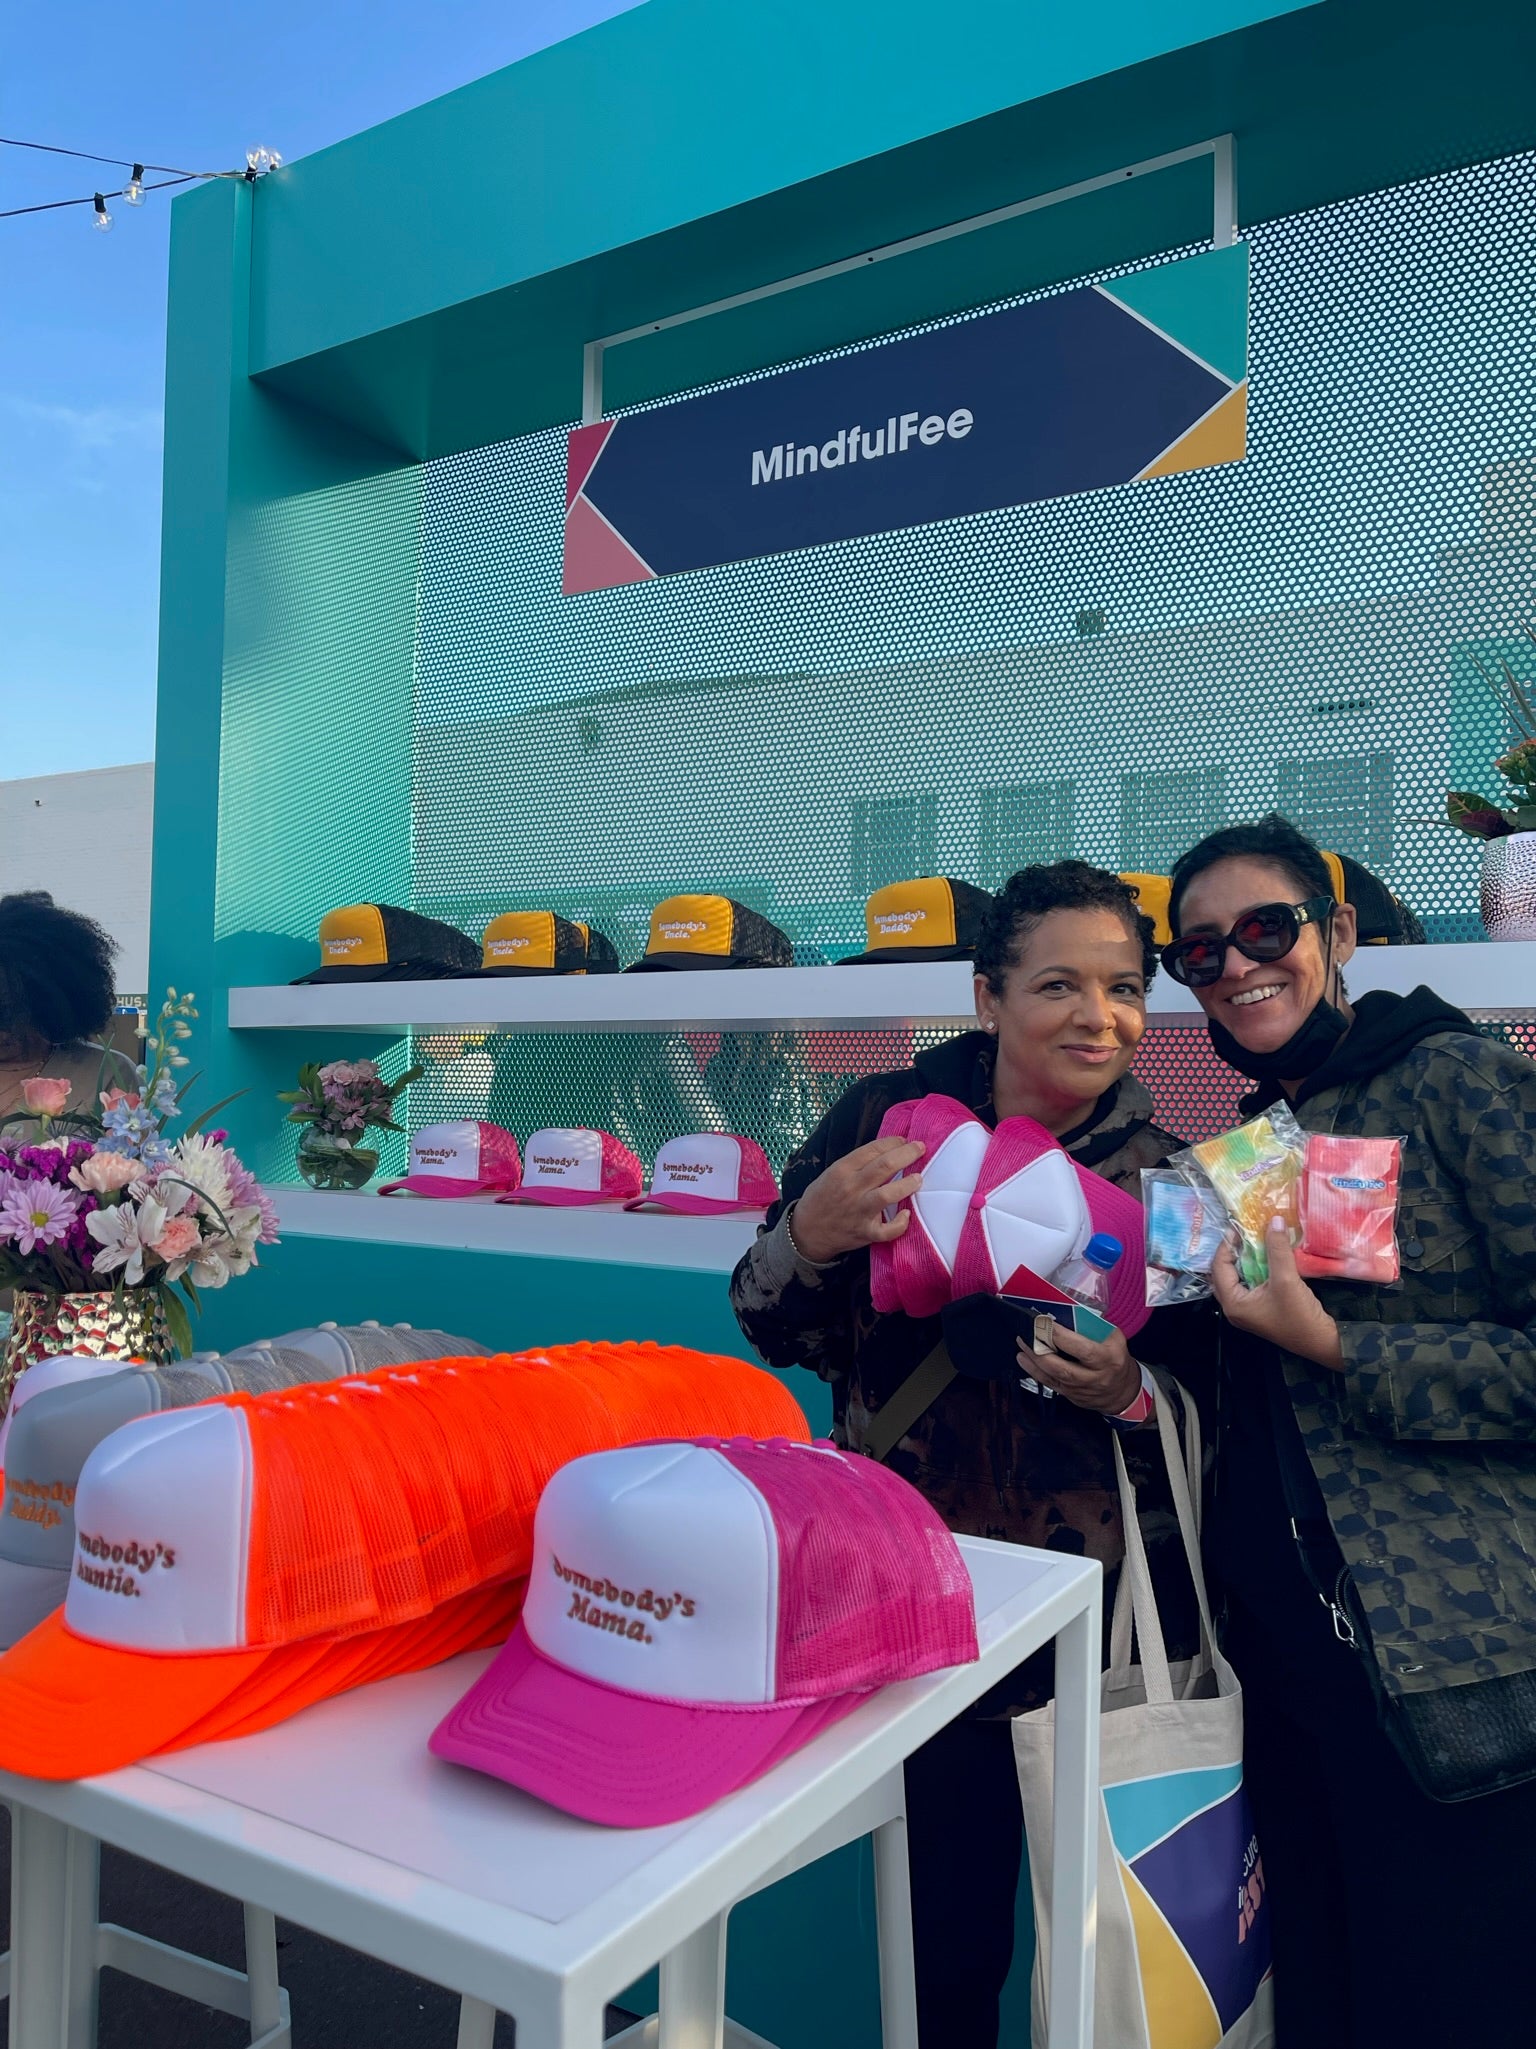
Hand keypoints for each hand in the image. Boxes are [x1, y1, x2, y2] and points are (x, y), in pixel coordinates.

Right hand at [788, 1138, 925, 1263]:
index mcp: (842, 1170)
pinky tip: (906, 1214)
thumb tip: (887, 1151)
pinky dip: (900, 1223)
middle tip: (920, 1148)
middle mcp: (851, 1188)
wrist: (807, 1231)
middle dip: (907, 1154)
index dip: (893, 1142)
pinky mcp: (865, 1232)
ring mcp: (859, 1211)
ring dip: (908, 1184)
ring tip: (918, 1178)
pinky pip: (888, 1230)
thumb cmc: (822, 1198)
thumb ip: (856, 1164)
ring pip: (889, 1194)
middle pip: (885, 1166)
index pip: (873, 1149)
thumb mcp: (832, 1173)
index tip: (904, 1141)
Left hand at [1020, 1321, 1142, 1413]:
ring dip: (1034, 1359)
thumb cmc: (1115, 1357)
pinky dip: (1034, 1371)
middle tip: (1027, 1333)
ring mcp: (1081, 1389)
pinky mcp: (1071, 1396)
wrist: (1122, 1391)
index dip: (1061, 1337)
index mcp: (1108, 1359)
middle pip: (1064, 1367)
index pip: (1082, 1350)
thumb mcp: (1114, 1339)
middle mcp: (1095, 1376)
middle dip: (1041, 1350)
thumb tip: (1069, 1309)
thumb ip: (1095, 1327)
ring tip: (1022, 1342)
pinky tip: (1024, 1358)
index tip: (1044, 1323)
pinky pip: (1050, 1384)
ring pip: (1054, 1376)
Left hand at [1210, 1218, 1344, 1371]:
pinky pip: (1252, 1282)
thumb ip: (1277, 1249)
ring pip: (1239, 1277)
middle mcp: (1235, 1307)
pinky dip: (1257, 1267)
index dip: (1227, 1245)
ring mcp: (1249, 1309)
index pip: (1219, 1267)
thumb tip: (1273, 1221)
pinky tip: (1268, 1255)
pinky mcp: (1262, 1308)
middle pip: (1225, 1272)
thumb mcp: (1287, 1279)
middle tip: (1245, 1232)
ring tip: (1255, 1239)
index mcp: (1233, 1303)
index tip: (1238, 1227)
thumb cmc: (1299, 1316)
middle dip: (1234, 1251)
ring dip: (1246, 1258)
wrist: (1322, 1342)